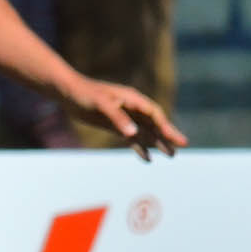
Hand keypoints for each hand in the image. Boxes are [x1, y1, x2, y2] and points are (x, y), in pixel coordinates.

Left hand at [63, 77, 187, 159]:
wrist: (68, 92)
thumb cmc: (86, 94)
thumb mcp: (102, 104)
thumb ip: (118, 119)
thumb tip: (133, 134)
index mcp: (133, 100)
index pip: (154, 115)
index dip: (166, 126)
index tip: (175, 138)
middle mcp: (132, 109)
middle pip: (154, 124)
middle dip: (167, 135)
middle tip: (182, 147)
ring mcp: (124, 117)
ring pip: (145, 132)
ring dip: (157, 143)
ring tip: (171, 155)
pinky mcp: (115, 125)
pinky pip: (131, 138)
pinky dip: (139, 147)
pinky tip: (147, 158)